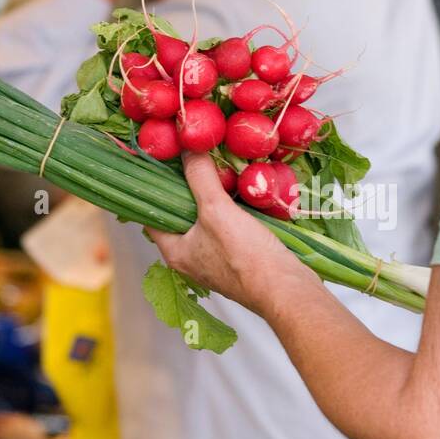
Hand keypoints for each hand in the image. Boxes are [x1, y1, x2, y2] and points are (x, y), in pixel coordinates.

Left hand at [145, 153, 310, 316]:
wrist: (286, 289)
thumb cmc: (246, 258)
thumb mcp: (216, 210)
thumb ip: (199, 177)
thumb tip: (188, 149)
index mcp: (175, 251)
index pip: (153, 215)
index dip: (155, 188)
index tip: (164, 163)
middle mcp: (192, 257)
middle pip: (182, 214)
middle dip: (190, 187)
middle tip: (195, 160)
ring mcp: (216, 258)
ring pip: (208, 219)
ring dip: (215, 196)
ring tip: (220, 169)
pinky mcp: (240, 257)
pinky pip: (230, 226)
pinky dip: (234, 208)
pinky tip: (243, 191)